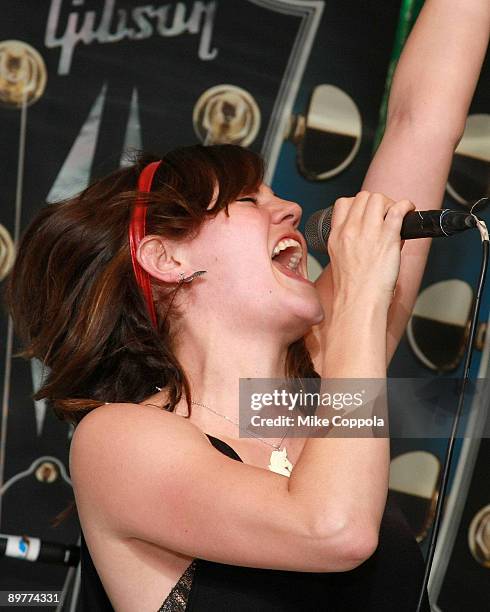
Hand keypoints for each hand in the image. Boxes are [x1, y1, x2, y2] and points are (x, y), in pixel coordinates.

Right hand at [327, 191, 414, 308]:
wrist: (359, 302)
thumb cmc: (353, 289)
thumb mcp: (342, 261)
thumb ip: (353, 243)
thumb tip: (375, 231)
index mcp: (336, 236)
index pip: (343, 204)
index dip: (358, 205)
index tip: (367, 213)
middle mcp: (350, 230)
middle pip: (363, 197)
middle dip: (376, 203)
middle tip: (384, 216)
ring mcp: (368, 232)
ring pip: (378, 199)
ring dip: (390, 204)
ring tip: (395, 217)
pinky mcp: (387, 237)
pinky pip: (398, 209)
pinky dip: (406, 206)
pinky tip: (409, 211)